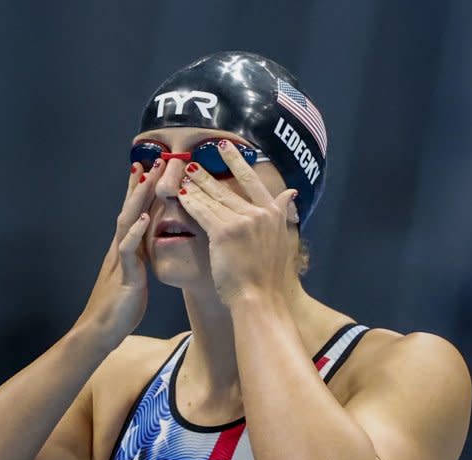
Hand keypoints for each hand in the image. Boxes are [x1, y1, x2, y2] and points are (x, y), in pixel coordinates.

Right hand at [74, 160, 161, 349]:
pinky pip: (128, 250)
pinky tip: (144, 218)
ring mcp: (120, 260)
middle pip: (129, 210)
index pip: (132, 214)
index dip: (139, 192)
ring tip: (148, 179)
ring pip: (126, 223)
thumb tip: (148, 244)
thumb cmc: (120, 307)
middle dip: (141, 186)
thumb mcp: (135, 277)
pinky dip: (135, 232)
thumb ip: (139, 259)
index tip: (149, 169)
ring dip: (137, 200)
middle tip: (153, 162)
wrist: (102, 331)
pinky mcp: (124, 275)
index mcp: (125, 249)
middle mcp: (120, 249)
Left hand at [177, 140, 297, 304]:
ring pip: (213, 198)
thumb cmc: (268, 278)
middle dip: (207, 173)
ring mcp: (242, 221)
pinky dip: (190, 202)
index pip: (253, 182)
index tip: (225, 148)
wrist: (261, 299)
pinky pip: (202, 212)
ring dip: (195, 185)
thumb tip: (291, 192)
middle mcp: (260, 214)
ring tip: (181, 173)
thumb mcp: (284, 241)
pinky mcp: (224, 232)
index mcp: (274, 214)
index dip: (237, 163)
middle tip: (193, 159)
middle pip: (228, 188)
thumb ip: (284, 215)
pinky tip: (180, 194)